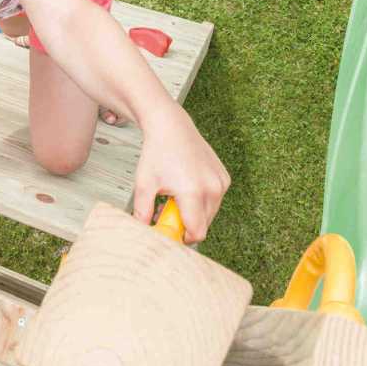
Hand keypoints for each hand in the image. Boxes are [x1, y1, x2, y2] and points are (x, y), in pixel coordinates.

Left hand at [131, 106, 230, 243]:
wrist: (171, 127)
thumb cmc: (158, 153)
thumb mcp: (144, 185)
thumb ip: (142, 212)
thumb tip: (142, 231)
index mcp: (192, 192)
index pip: (197, 232)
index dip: (184, 238)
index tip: (171, 233)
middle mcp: (211, 188)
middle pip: (203, 225)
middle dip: (186, 223)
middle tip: (168, 209)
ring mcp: (220, 182)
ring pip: (210, 213)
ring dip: (195, 212)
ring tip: (177, 196)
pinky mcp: (224, 177)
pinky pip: (216, 200)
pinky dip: (203, 199)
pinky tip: (188, 185)